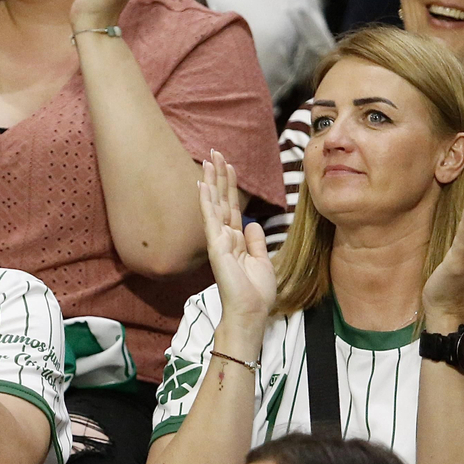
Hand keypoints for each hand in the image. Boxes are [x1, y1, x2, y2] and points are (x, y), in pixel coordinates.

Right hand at [199, 151, 275, 326]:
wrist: (251, 312)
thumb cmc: (255, 293)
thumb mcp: (261, 261)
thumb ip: (255, 241)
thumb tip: (252, 223)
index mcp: (235, 239)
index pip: (231, 206)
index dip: (229, 185)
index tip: (227, 164)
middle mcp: (224, 237)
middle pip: (221, 200)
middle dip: (218, 175)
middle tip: (214, 151)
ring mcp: (218, 241)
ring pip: (214, 204)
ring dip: (210, 181)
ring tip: (207, 159)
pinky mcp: (216, 247)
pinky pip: (210, 220)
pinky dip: (206, 202)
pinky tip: (202, 185)